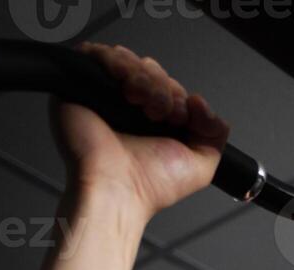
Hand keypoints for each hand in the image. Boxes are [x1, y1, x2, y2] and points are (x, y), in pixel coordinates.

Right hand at [52, 43, 231, 220]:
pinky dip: (117, 63)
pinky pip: (97, 54)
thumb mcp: (202, 164)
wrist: (117, 191)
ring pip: (128, 60)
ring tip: (143, 105)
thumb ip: (215, 132)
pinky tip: (127, 89)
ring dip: (144, 78)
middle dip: (162, 87)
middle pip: (150, 68)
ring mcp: (104, 95)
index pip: (169, 85)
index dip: (178, 94)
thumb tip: (200, 101)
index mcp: (153, 121)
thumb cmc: (150, 186)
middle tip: (160, 114)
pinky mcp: (79, 87)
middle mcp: (128, 107)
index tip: (179, 117)